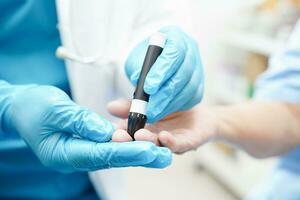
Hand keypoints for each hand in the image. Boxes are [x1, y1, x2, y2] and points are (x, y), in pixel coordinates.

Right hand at [3, 85, 171, 171]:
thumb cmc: (34, 107)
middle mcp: (75, 157)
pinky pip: (110, 147)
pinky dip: (127, 145)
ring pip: (114, 155)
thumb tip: (107, 132)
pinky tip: (145, 143)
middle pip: (112, 159)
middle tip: (165, 156)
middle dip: (139, 157)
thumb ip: (81, 121)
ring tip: (162, 152)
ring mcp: (81, 152)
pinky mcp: (87, 144)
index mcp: (63, 153)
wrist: (23, 107)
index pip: (101, 153)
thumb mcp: (55, 109)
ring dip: (138, 153)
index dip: (126, 151)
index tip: (148, 149)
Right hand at [108, 99, 217, 153]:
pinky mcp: (187, 143)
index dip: (116, 133)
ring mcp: (169, 142)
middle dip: (127, 141)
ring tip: (138, 135)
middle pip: (138, 143)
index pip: (126, 133)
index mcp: (143, 130)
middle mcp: (154, 139)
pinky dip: (170, 142)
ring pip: (156, 146)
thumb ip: (131, 104)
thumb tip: (110, 106)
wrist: (201, 117)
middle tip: (118, 137)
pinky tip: (163, 136)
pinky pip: (178, 145)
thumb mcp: (150, 102)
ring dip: (147, 142)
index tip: (106, 130)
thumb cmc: (174, 110)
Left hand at [125, 26, 203, 122]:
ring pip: (188, 88)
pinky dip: (177, 106)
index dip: (162, 71)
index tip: (148, 88)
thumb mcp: (135, 62)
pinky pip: (192, 98)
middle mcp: (190, 49)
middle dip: (164, 94)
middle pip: (183, 73)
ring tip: (152, 114)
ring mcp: (198, 67)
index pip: (174, 52)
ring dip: (169, 104)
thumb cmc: (144, 60)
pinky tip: (163, 110)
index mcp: (175, 36)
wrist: (155, 65)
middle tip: (149, 110)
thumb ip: (136, 72)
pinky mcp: (199, 84)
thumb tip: (136, 81)